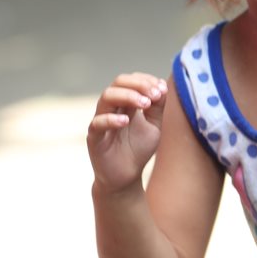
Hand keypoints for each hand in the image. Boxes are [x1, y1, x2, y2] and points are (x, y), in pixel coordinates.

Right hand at [87, 72, 169, 193]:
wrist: (126, 177)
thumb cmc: (139, 149)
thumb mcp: (155, 125)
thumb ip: (158, 107)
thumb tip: (162, 86)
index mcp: (126, 103)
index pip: (131, 80)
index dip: (146, 80)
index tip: (162, 89)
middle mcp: (112, 108)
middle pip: (118, 83)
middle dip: (138, 84)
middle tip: (155, 95)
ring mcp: (101, 121)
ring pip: (106, 97)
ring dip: (128, 96)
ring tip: (145, 104)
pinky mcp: (94, 138)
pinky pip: (97, 123)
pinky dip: (110, 119)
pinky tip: (126, 121)